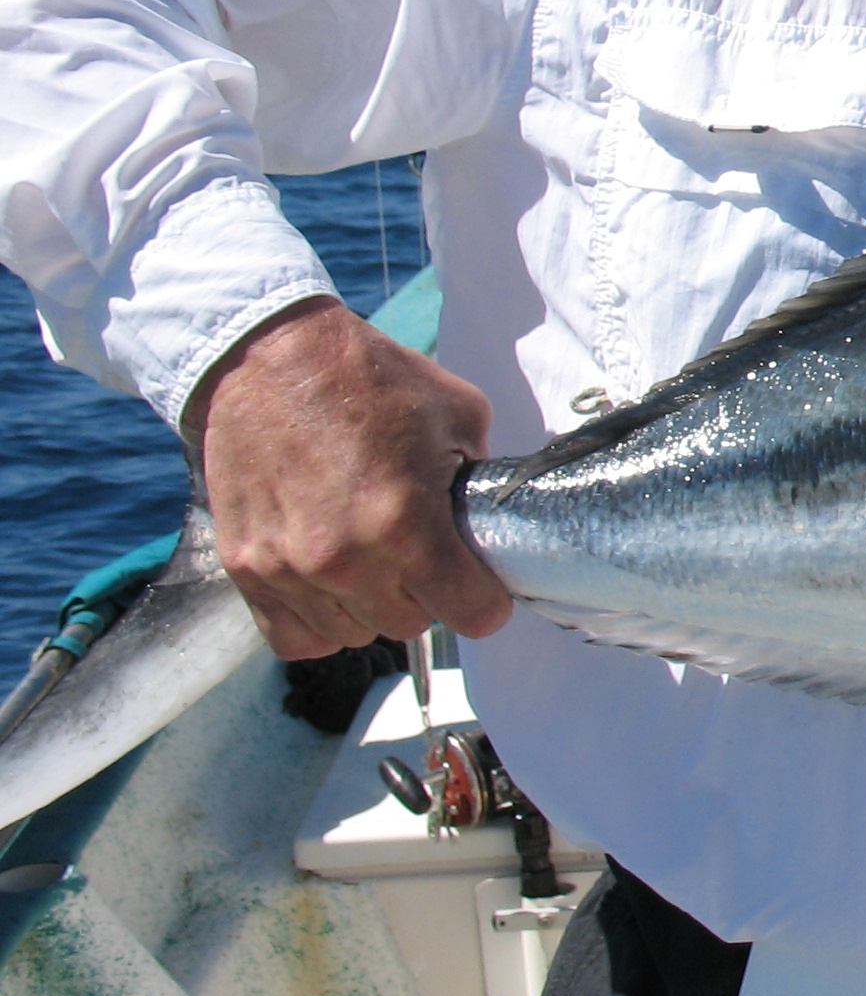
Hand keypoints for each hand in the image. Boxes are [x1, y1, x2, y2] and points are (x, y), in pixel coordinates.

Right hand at [188, 296, 513, 658]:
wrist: (268, 358)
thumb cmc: (367, 379)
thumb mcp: (459, 415)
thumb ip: (480, 479)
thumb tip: (488, 521)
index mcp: (405, 524)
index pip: (471, 614)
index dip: (486, 601)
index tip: (482, 585)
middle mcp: (343, 560)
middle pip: (411, 625)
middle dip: (427, 596)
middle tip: (421, 555)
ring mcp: (288, 569)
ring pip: (354, 633)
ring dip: (371, 606)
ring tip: (372, 559)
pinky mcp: (245, 568)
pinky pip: (294, 637)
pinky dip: (319, 621)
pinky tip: (331, 586)